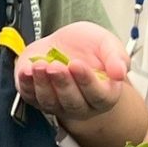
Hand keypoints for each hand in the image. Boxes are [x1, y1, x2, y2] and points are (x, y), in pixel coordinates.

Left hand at [14, 21, 131, 123]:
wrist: (62, 43)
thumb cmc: (86, 45)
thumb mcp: (106, 44)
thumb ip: (116, 57)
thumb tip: (121, 72)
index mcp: (104, 94)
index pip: (98, 96)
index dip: (87, 82)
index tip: (77, 65)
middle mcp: (81, 104)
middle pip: (73, 103)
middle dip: (63, 84)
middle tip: (56, 66)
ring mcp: (57, 104)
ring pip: (51, 103)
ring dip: (43, 85)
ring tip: (40, 66)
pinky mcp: (37, 98)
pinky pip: (31, 98)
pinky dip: (27, 85)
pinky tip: (26, 71)